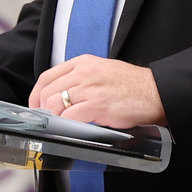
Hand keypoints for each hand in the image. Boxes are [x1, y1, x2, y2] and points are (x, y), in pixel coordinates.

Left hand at [29, 55, 165, 127]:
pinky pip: (70, 116)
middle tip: (48, 119)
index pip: (48, 76)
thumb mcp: (102, 70)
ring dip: (54, 117)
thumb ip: (81, 78)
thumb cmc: (132, 84)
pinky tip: (72, 127)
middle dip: (43, 108)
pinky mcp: (98, 105)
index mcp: (83, 63)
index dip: (37, 93)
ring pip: (56, 104)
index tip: (36, 104)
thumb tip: (63, 94)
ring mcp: (90, 89)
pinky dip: (66, 124)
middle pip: (48, 91)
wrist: (155, 91)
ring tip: (60, 124)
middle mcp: (84, 72)